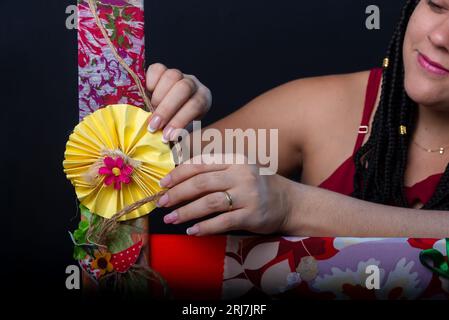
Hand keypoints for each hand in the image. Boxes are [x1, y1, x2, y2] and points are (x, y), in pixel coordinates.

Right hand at [146, 63, 211, 142]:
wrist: (169, 113)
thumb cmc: (177, 127)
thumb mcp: (182, 133)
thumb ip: (179, 138)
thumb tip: (174, 155)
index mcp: (203, 99)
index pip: (195, 104)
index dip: (180, 120)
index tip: (167, 137)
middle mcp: (193, 84)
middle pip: (183, 88)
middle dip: (167, 109)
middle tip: (153, 127)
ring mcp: (178, 74)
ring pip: (171, 76)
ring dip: (158, 97)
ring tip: (149, 112)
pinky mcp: (162, 69)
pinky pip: (157, 69)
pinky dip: (150, 82)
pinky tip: (146, 95)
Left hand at [155, 154, 291, 235]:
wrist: (289, 202)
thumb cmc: (257, 186)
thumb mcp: (239, 170)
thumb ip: (215, 171)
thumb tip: (179, 180)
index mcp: (235, 160)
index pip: (201, 164)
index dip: (178, 174)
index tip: (163, 184)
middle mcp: (241, 175)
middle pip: (201, 182)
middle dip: (177, 193)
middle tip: (162, 203)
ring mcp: (247, 195)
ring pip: (209, 202)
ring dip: (186, 212)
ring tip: (171, 219)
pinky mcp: (251, 215)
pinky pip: (222, 221)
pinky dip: (204, 227)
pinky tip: (192, 230)